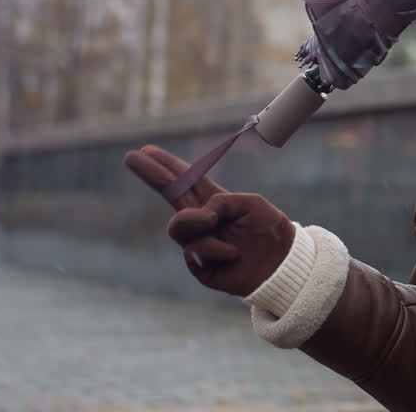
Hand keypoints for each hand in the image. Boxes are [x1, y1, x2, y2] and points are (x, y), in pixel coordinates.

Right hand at [124, 146, 293, 296]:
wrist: (283, 265)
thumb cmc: (270, 231)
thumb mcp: (251, 204)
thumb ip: (222, 201)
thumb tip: (200, 216)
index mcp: (215, 202)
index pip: (187, 180)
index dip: (168, 166)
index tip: (146, 150)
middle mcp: (203, 221)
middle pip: (170, 196)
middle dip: (151, 174)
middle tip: (132, 157)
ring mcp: (199, 243)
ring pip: (177, 227)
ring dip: (197, 222)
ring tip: (217, 225)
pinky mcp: (200, 266)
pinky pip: (194, 252)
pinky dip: (216, 249)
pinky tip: (233, 253)